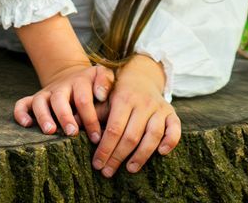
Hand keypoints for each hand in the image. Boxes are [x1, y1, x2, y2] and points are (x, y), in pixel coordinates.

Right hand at [13, 62, 112, 143]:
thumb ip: (106, 83)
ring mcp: (46, 93)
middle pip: (59, 99)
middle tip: (72, 133)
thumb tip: (101, 95)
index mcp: (80, 81)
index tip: (96, 137)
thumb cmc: (93, 85)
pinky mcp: (34, 99)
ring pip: (39, 102)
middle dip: (65, 117)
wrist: (74, 76)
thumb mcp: (103, 77)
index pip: (84, 99)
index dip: (90, 118)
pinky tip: (27, 125)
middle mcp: (61, 87)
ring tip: (50, 131)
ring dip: (43, 116)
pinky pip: (21, 104)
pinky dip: (21, 113)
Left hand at [94, 55, 179, 175]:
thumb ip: (92, 112)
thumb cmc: (120, 93)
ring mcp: (159, 108)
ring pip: (153, 135)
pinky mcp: (172, 113)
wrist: (143, 76)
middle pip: (131, 135)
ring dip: (141, 155)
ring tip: (130, 169)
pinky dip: (170, 141)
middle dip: (118, 157)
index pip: (114, 129)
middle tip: (108, 171)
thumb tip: (72, 123)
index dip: (105, 149)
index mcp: (124, 98)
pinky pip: (175, 129)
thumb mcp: (105, 98)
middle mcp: (143, 103)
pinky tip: (161, 153)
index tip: (97, 164)